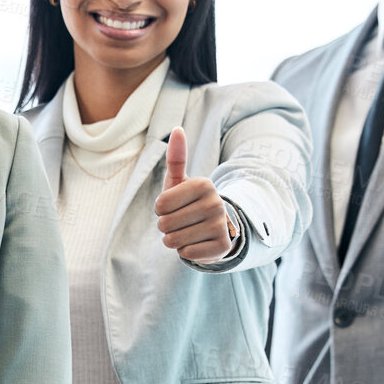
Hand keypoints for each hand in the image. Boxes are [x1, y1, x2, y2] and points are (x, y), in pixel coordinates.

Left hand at [153, 126, 233, 262]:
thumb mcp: (180, 181)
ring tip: (188, 231)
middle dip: (166, 227)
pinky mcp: (222, 246)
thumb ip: (177, 157)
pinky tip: (198, 243)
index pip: (160, 205)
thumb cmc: (189, 203)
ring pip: (173, 240)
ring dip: (175, 240)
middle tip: (182, 222)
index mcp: (203, 184)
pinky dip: (186, 252)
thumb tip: (177, 129)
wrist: (216, 228)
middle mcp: (215, 203)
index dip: (160, 210)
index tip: (174, 206)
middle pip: (165, 224)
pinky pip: (186, 253)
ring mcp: (221, 225)